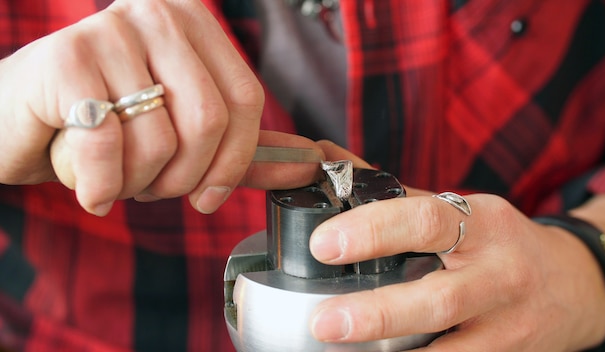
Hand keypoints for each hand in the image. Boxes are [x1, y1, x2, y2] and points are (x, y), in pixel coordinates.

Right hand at [0, 0, 309, 215]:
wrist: (17, 123)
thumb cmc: (104, 128)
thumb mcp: (183, 136)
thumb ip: (245, 149)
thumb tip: (312, 162)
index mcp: (193, 23)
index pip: (246, 100)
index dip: (233, 162)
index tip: (208, 195)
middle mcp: (157, 15)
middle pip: (208, 120)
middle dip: (181, 178)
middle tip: (150, 187)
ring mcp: (109, 30)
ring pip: (159, 140)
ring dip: (136, 184)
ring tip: (113, 176)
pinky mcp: (64, 59)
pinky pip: (108, 147)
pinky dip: (100, 187)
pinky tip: (88, 186)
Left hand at [307, 141, 604, 350]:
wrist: (572, 285)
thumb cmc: (499, 243)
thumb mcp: (460, 210)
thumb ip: (395, 194)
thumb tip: (330, 161)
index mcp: (482, 223)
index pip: (427, 220)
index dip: (374, 230)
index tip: (325, 245)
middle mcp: (499, 273)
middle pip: (440, 297)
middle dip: (379, 312)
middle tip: (325, 320)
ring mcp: (506, 324)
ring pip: (452, 349)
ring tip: (340, 349)